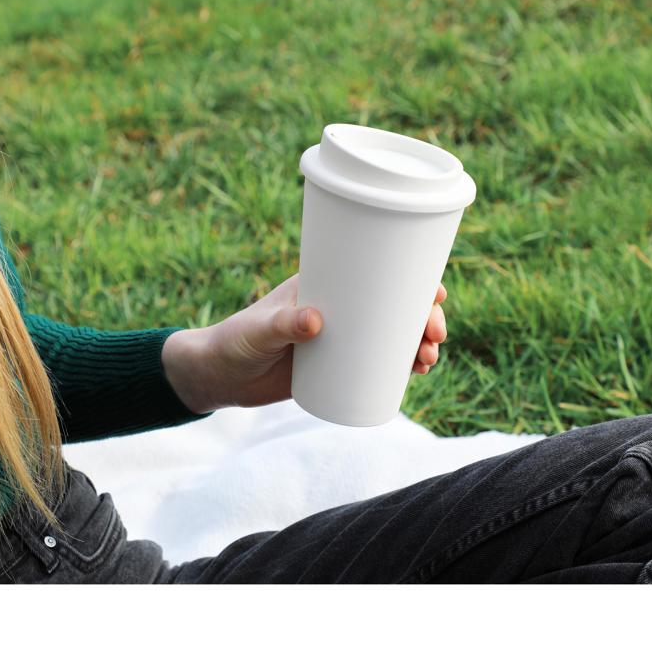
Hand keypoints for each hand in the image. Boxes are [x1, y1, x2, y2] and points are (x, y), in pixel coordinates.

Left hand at [161, 273, 447, 413]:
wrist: (217, 377)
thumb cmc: (233, 342)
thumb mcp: (258, 331)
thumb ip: (282, 324)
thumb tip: (317, 320)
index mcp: (323, 284)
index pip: (374, 272)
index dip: (411, 279)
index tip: (434, 292)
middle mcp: (337, 307)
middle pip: (392, 306)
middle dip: (423, 317)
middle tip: (434, 336)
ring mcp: (339, 338)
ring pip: (390, 335)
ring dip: (418, 342)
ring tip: (426, 360)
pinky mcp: (334, 367)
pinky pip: (376, 363)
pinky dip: (400, 365)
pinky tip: (417, 372)